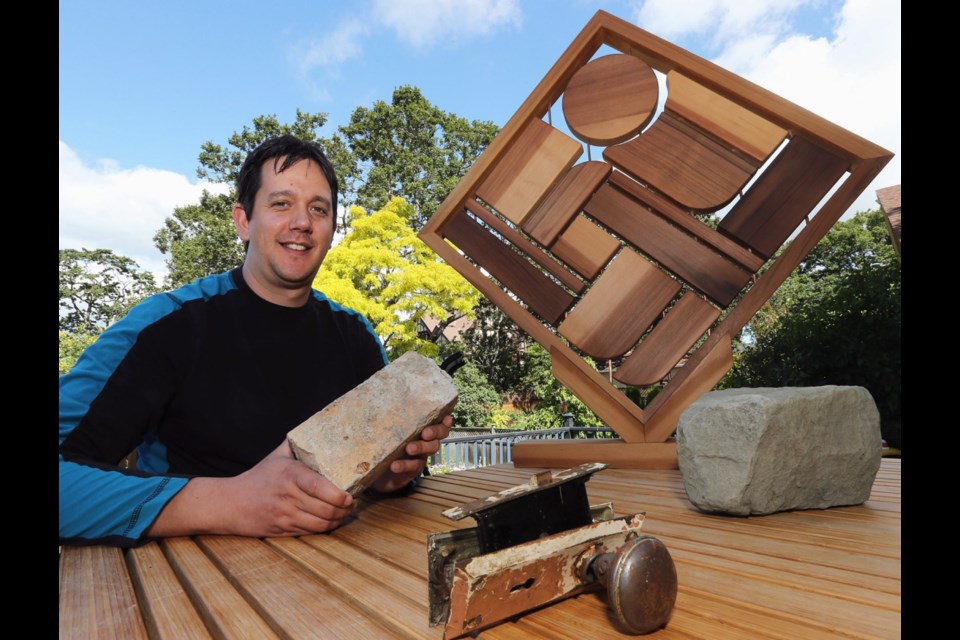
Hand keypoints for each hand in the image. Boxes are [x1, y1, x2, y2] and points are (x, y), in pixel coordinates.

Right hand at [147, 441, 355, 537]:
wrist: (230, 503)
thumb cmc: (258, 477)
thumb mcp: (276, 456)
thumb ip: (297, 445)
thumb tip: (318, 428)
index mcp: (289, 475)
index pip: (318, 486)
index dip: (337, 495)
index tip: (349, 496)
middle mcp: (288, 496)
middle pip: (324, 509)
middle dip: (344, 510)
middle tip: (352, 503)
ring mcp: (285, 515)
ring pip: (319, 524)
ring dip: (337, 521)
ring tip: (345, 513)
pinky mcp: (283, 530)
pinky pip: (310, 532)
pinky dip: (325, 529)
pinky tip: (331, 521)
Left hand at [369, 415, 452, 493]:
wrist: (375, 470)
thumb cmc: (385, 443)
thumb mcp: (388, 429)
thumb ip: (389, 417)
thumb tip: (380, 401)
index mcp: (421, 428)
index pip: (438, 421)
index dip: (445, 421)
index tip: (446, 419)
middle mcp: (425, 440)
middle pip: (439, 434)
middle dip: (434, 432)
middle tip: (425, 433)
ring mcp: (421, 455)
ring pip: (430, 449)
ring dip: (421, 447)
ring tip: (409, 449)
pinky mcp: (413, 469)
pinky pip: (414, 466)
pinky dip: (405, 465)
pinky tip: (395, 465)